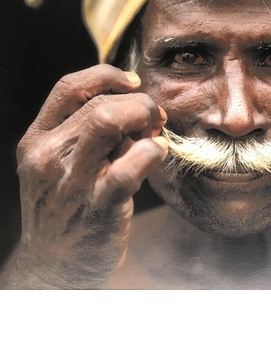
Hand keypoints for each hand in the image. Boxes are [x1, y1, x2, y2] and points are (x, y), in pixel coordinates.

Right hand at [8, 65, 168, 288]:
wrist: (54, 268)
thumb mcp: (58, 167)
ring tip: (156, 130)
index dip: (106, 76)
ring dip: (143, 118)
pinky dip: (152, 150)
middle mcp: (48, 156)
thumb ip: (86, 135)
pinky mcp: (98, 204)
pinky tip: (159, 151)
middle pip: (99, 103)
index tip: (132, 83)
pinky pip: (130, 166)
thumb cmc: (65, 210)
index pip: (69, 87)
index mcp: (36, 140)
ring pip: (108, 122)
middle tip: (155, 115)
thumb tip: (135, 111)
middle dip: (138, 102)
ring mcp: (71, 180)